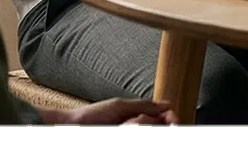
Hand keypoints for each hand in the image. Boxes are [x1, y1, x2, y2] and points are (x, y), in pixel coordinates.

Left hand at [38, 97, 175, 128]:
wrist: (73, 128)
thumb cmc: (93, 115)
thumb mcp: (120, 106)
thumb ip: (144, 104)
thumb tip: (167, 104)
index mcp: (138, 115)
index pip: (163, 117)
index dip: (171, 118)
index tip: (174, 120)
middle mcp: (137, 127)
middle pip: (156, 125)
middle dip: (147, 122)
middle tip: (130, 122)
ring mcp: (131, 135)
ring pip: (147, 132)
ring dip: (136, 129)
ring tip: (120, 127)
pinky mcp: (127, 142)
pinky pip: (138, 137)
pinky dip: (132, 132)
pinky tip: (121, 131)